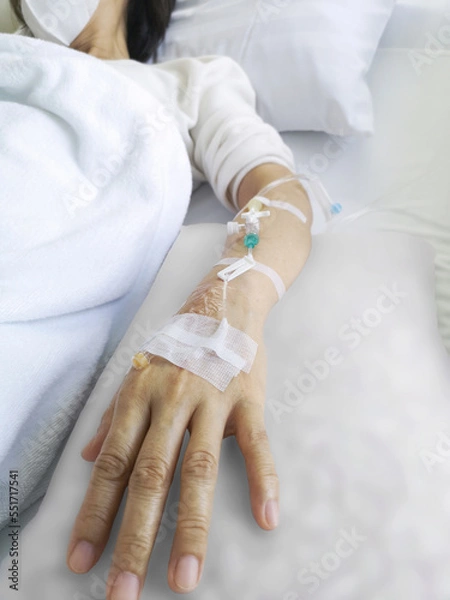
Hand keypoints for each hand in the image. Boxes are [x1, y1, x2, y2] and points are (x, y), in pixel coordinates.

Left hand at [66, 279, 279, 598]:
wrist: (224, 304)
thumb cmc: (178, 342)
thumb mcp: (138, 371)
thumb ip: (112, 416)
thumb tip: (87, 459)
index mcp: (141, 395)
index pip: (113, 463)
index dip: (95, 513)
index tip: (83, 560)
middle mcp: (173, 400)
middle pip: (151, 475)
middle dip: (134, 537)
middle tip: (123, 592)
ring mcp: (213, 400)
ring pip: (200, 468)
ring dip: (191, 526)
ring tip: (184, 577)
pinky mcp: (249, 399)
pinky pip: (257, 444)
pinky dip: (264, 480)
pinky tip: (266, 517)